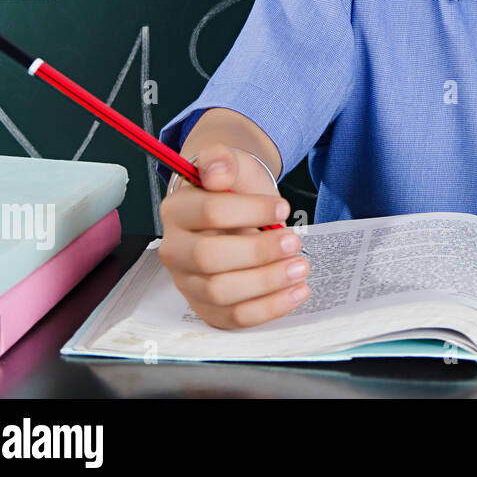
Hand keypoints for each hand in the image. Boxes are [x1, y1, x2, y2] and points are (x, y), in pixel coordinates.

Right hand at [158, 142, 308, 328]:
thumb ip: (221, 159)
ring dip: (267, 282)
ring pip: (221, 293)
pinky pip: (234, 317)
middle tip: (294, 242)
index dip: (250, 211)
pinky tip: (297, 292)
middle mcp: (176, 250)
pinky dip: (269, 308)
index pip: (210, 213)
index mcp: (178, 211)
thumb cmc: (231, 186)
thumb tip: (217, 172)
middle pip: (210, 259)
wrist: (234, 205)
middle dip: (258, 252)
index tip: (283, 208)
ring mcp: (188, 282)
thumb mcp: (230, 162)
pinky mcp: (208, 307)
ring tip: (300, 267)